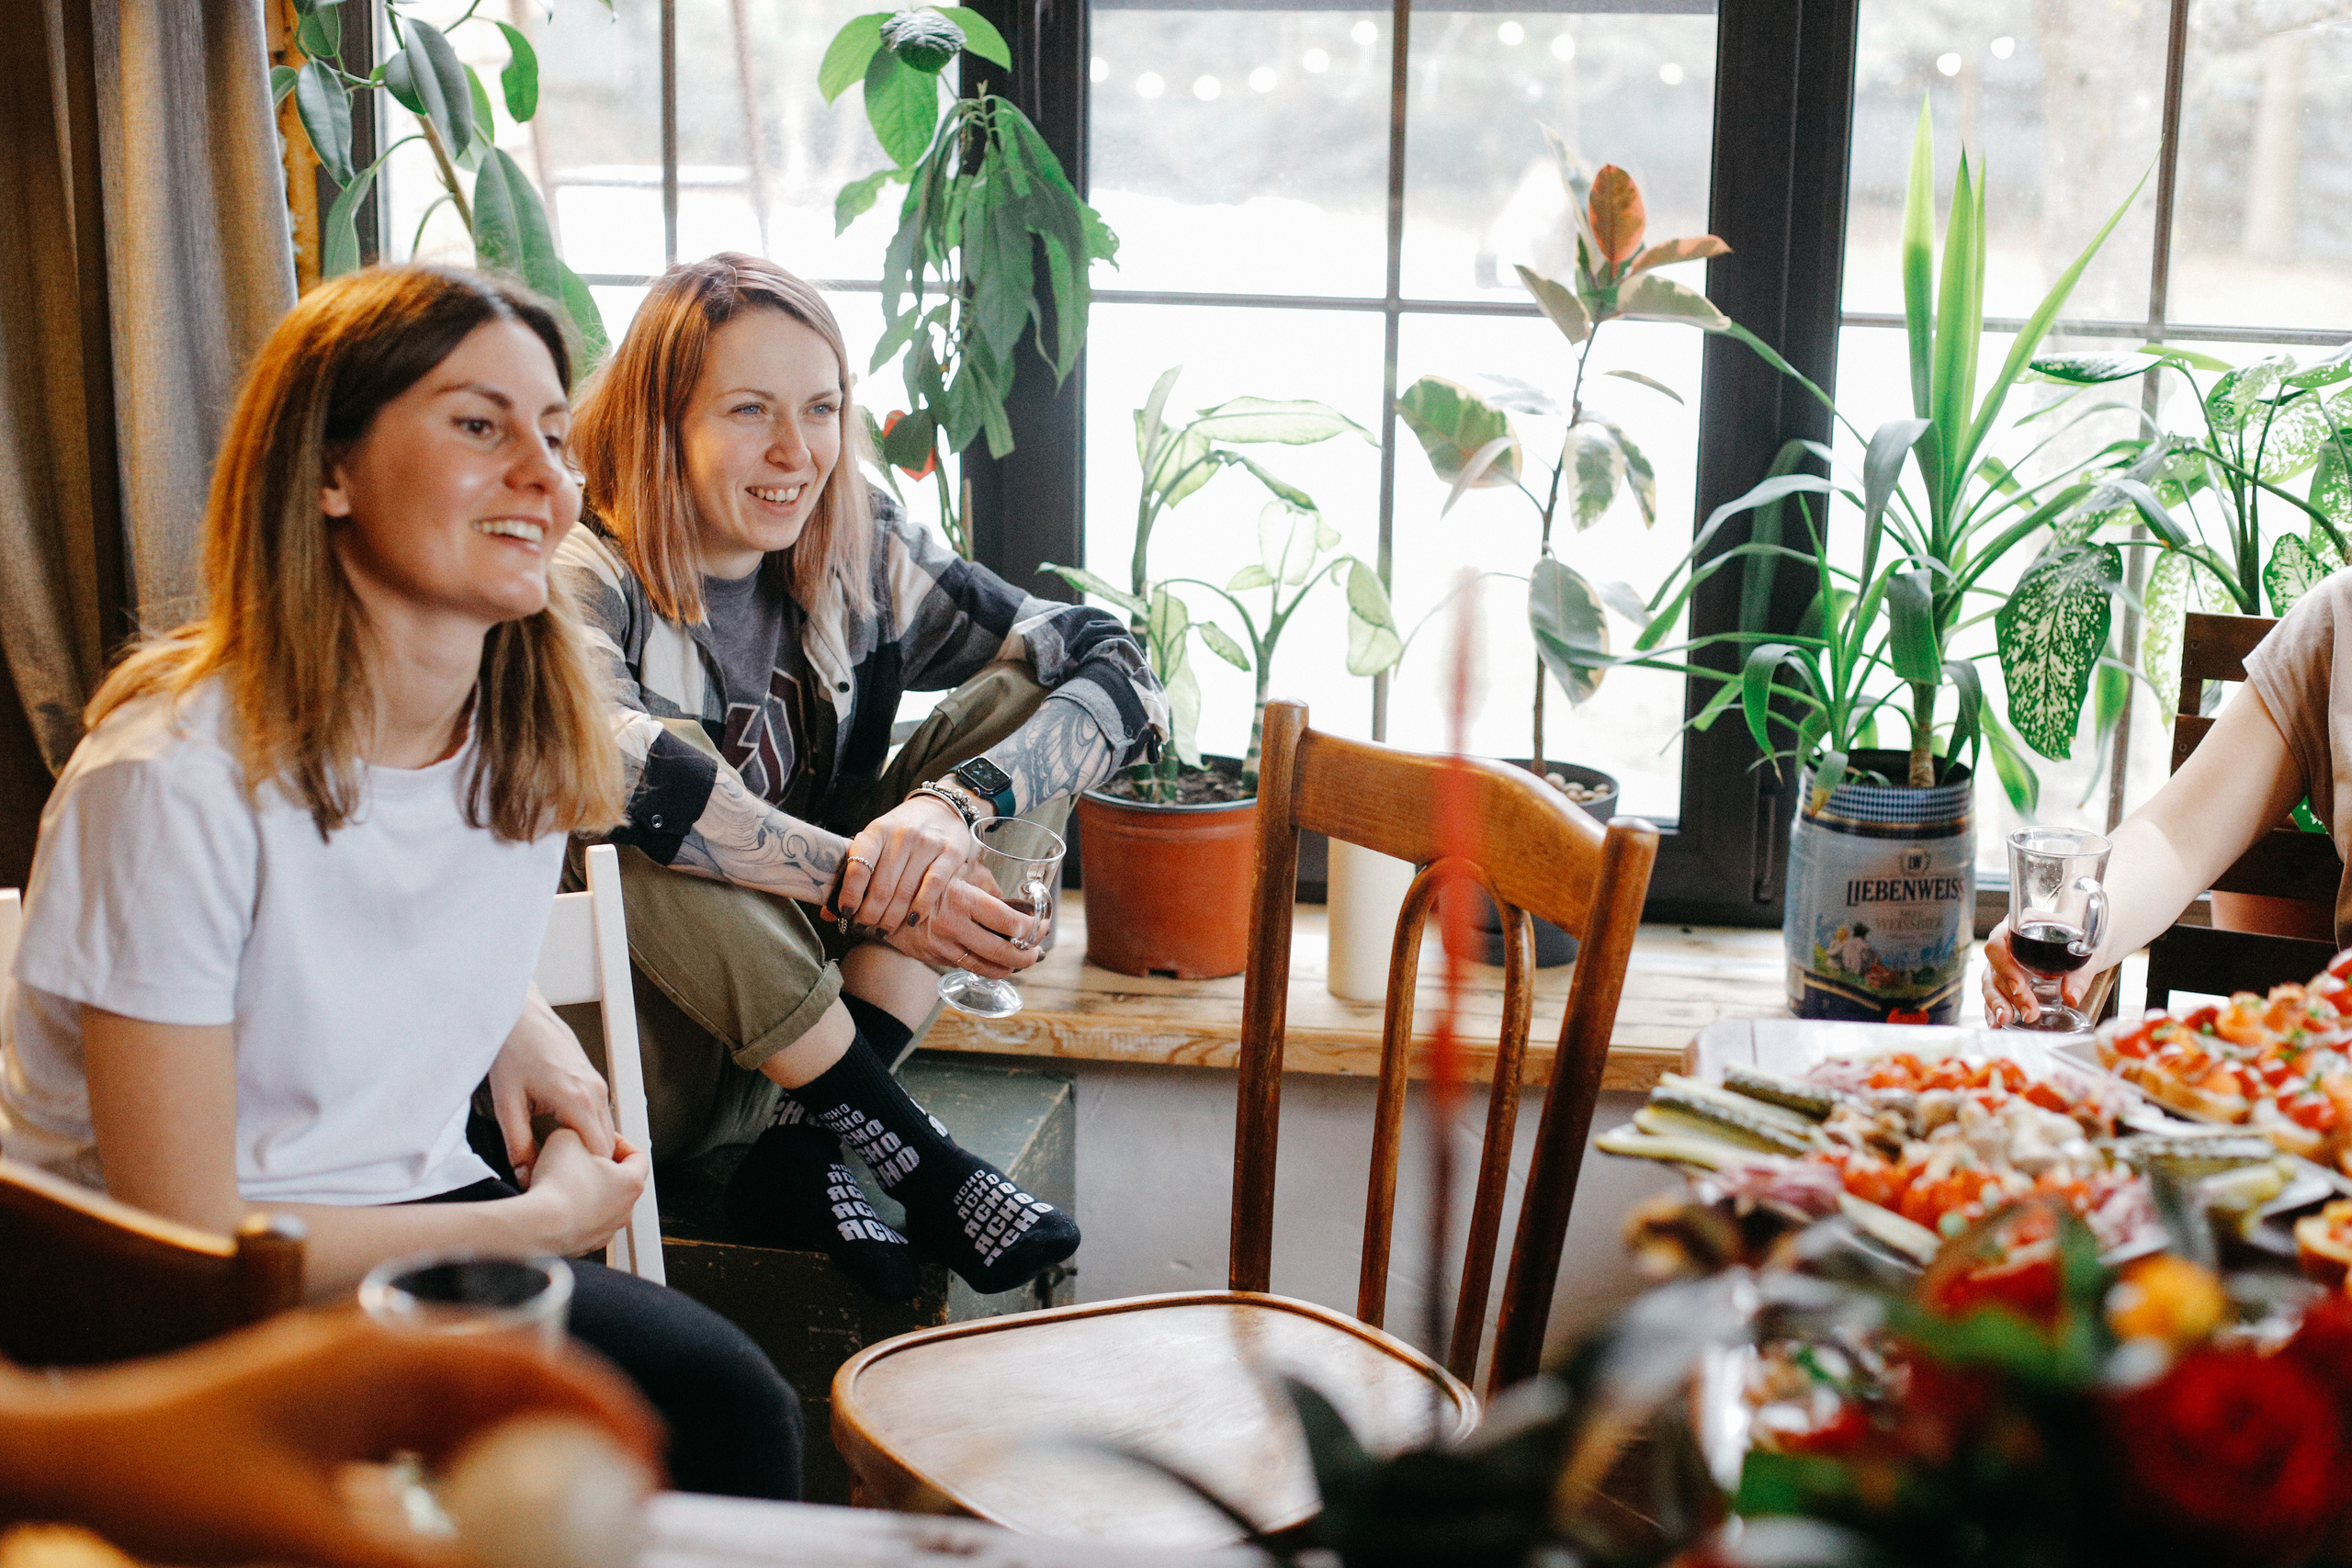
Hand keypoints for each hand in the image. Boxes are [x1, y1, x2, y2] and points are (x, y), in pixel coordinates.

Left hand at [0, 1308, 662, 1567]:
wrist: (78, 1451)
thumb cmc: (167, 1472)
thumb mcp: (291, 1532)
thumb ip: (399, 1559)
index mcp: (387, 1351)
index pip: (527, 1364)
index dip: (600, 1407)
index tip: (648, 1461)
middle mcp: (386, 1350)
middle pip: (516, 1380)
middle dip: (581, 1432)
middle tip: (628, 1495)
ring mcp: (363, 1378)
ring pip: (480, 1409)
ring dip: (531, 1453)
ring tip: (572, 1507)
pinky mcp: (340, 1413)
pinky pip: (433, 1433)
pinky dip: (474, 1468)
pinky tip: (487, 1511)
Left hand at [488, 987, 614, 1185]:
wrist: (519, 1014)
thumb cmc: (513, 1050)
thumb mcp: (507, 1103)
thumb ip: (518, 1144)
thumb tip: (525, 1175)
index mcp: (577, 1100)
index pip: (599, 1153)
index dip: (585, 1175)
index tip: (564, 1185)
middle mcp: (595, 1092)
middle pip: (608, 1145)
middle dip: (591, 1167)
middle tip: (563, 1181)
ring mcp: (597, 1084)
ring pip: (606, 1130)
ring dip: (590, 1149)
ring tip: (562, 1163)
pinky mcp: (592, 1079)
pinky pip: (600, 1115)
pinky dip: (589, 1131)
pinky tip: (563, 1138)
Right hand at [518, 1128, 647, 1255]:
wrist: (537, 1226)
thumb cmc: (558, 1185)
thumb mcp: (567, 1137)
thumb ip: (579, 1132)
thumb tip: (574, 1135)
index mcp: (631, 1183)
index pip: (638, 1156)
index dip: (620, 1143)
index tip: (603, 1138)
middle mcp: (624, 1210)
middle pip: (619, 1182)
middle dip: (599, 1167)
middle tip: (579, 1159)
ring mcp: (605, 1231)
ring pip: (600, 1205)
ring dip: (585, 1192)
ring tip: (562, 1181)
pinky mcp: (585, 1245)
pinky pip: (582, 1223)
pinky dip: (571, 1213)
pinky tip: (553, 1203)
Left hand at [837, 793, 980, 932]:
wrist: (942, 808)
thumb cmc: (902, 831)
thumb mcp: (877, 841)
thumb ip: (856, 872)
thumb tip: (829, 914)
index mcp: (877, 830)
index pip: (857, 866)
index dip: (849, 895)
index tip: (846, 913)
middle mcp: (902, 835)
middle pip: (882, 887)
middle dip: (870, 914)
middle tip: (865, 926)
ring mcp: (928, 844)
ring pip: (905, 891)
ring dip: (892, 917)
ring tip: (884, 929)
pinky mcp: (951, 853)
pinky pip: (932, 887)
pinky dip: (920, 907)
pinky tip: (912, 920)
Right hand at [883, 874, 1048, 979]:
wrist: (883, 897)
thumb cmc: (927, 879)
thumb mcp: (957, 873)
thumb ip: (985, 887)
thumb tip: (1019, 903)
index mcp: (964, 899)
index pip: (1010, 921)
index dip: (1033, 928)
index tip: (1042, 925)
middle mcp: (954, 925)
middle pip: (1003, 951)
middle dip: (1027, 956)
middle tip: (1036, 952)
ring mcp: (943, 945)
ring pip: (987, 967)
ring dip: (1009, 968)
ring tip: (1019, 960)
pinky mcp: (934, 957)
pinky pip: (967, 967)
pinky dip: (986, 967)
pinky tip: (995, 962)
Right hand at [1982, 918, 2092, 1027]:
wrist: (2087, 942)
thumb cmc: (2084, 938)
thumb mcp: (2088, 950)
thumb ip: (2080, 973)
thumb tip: (2072, 996)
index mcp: (2019, 926)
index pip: (1998, 943)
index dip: (2004, 965)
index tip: (2018, 985)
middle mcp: (2007, 943)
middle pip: (1994, 968)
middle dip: (2008, 993)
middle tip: (2029, 1012)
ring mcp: (2005, 961)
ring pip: (1990, 982)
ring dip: (1997, 1003)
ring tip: (2006, 1020)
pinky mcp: (2007, 978)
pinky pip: (1994, 993)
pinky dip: (1994, 1009)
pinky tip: (1997, 1023)